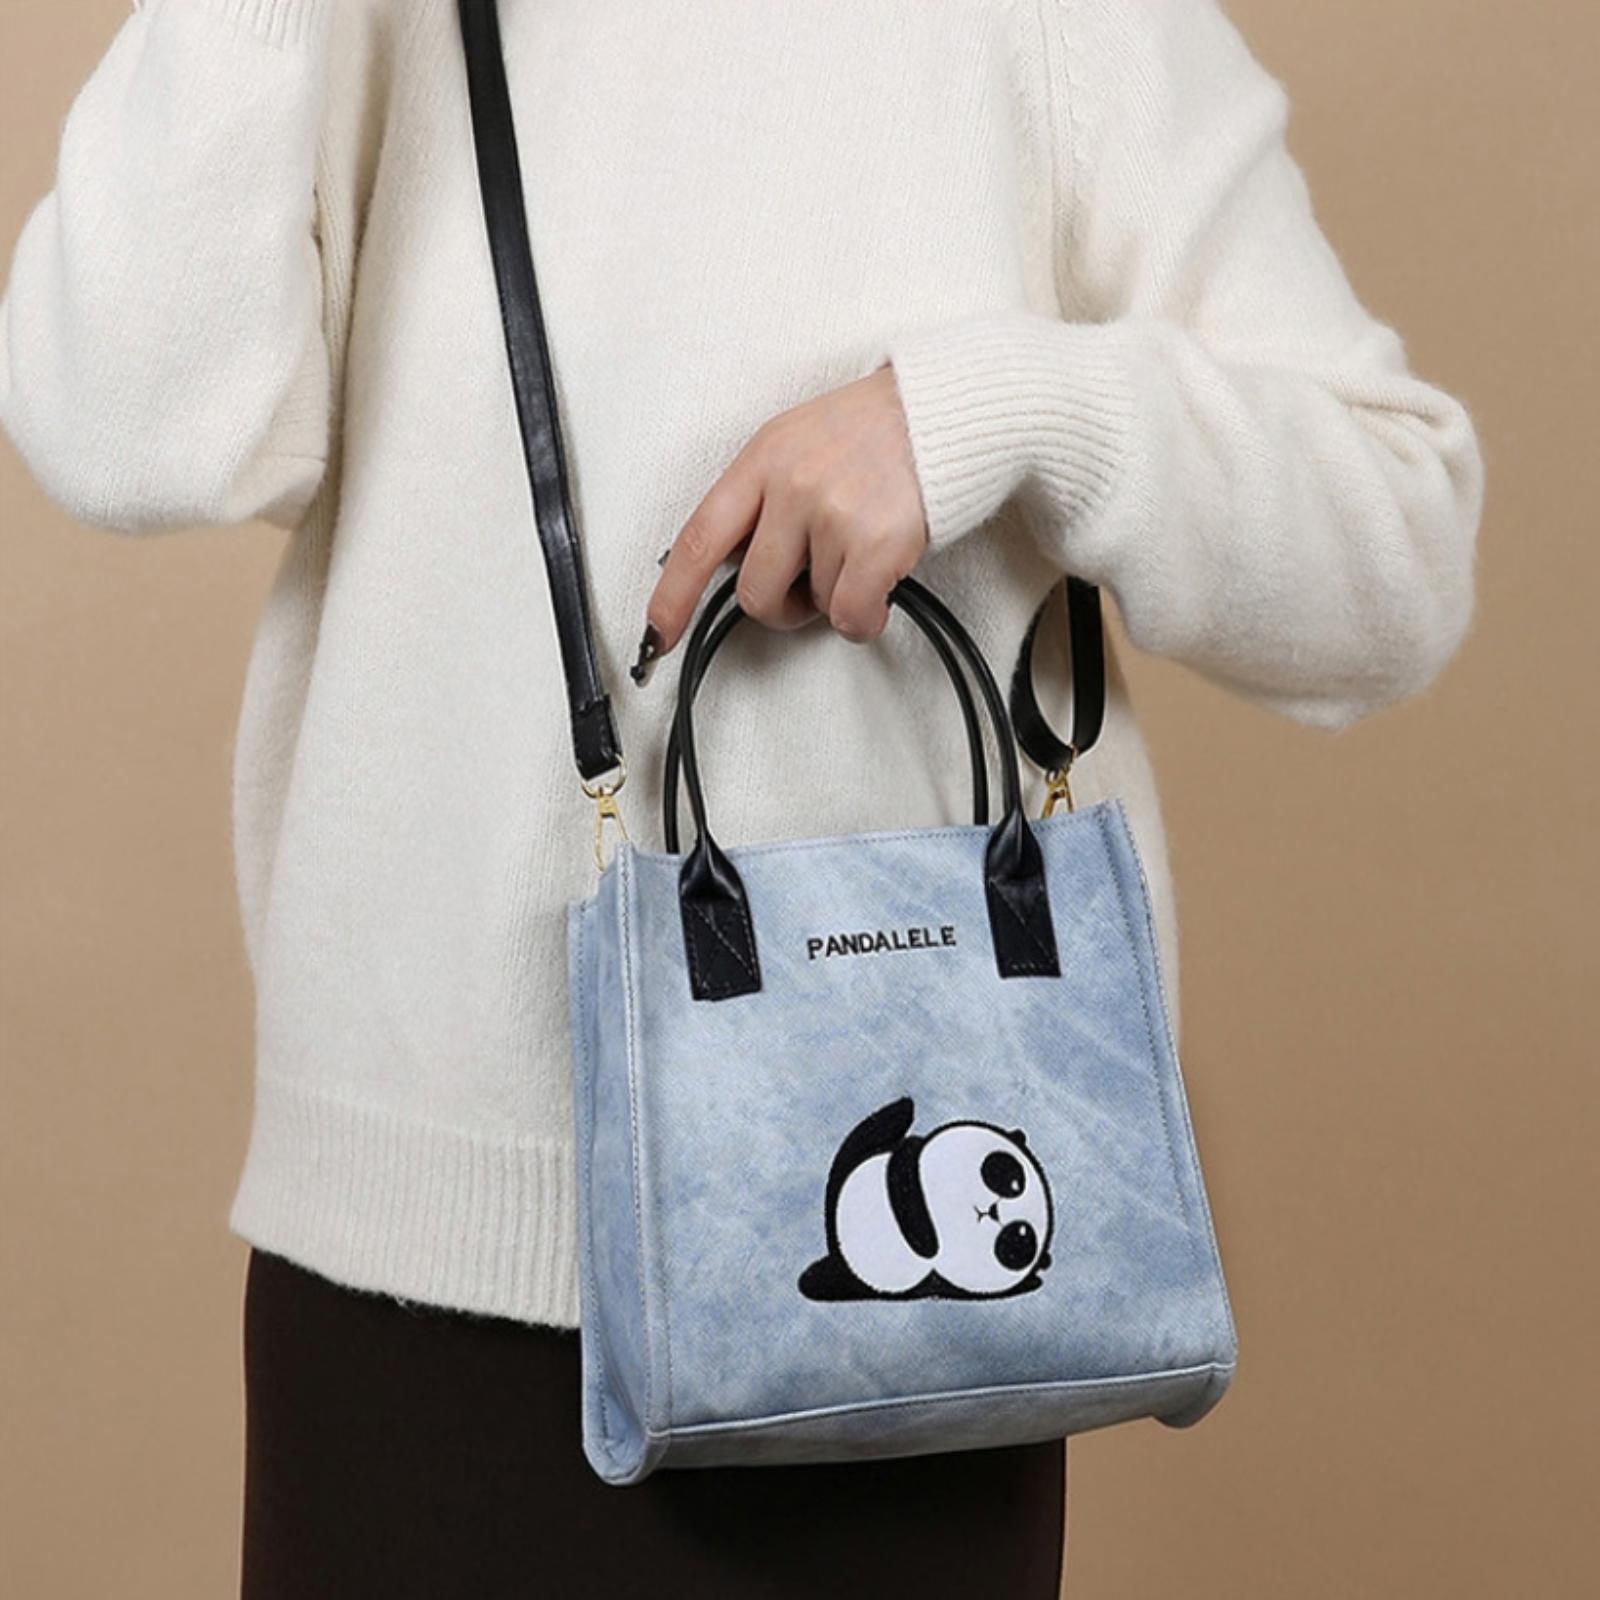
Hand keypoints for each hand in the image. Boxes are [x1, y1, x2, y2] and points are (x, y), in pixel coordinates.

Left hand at [633, 364, 928, 682]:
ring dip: (836, 595)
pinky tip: (879, 588)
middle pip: (754, 592)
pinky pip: (850, 617)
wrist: (944, 410)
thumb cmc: (874, 430)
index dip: (674, 595)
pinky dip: (864, 619)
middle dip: (780, 606)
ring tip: (861, 550)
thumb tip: (737, 561)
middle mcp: (790, 486)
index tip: (660, 632)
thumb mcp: (796, 443)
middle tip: (809, 585)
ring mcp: (832, 514)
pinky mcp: (876, 543)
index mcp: (761, 460)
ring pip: (812, 605)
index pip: (700, 539)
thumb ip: (761, 498)